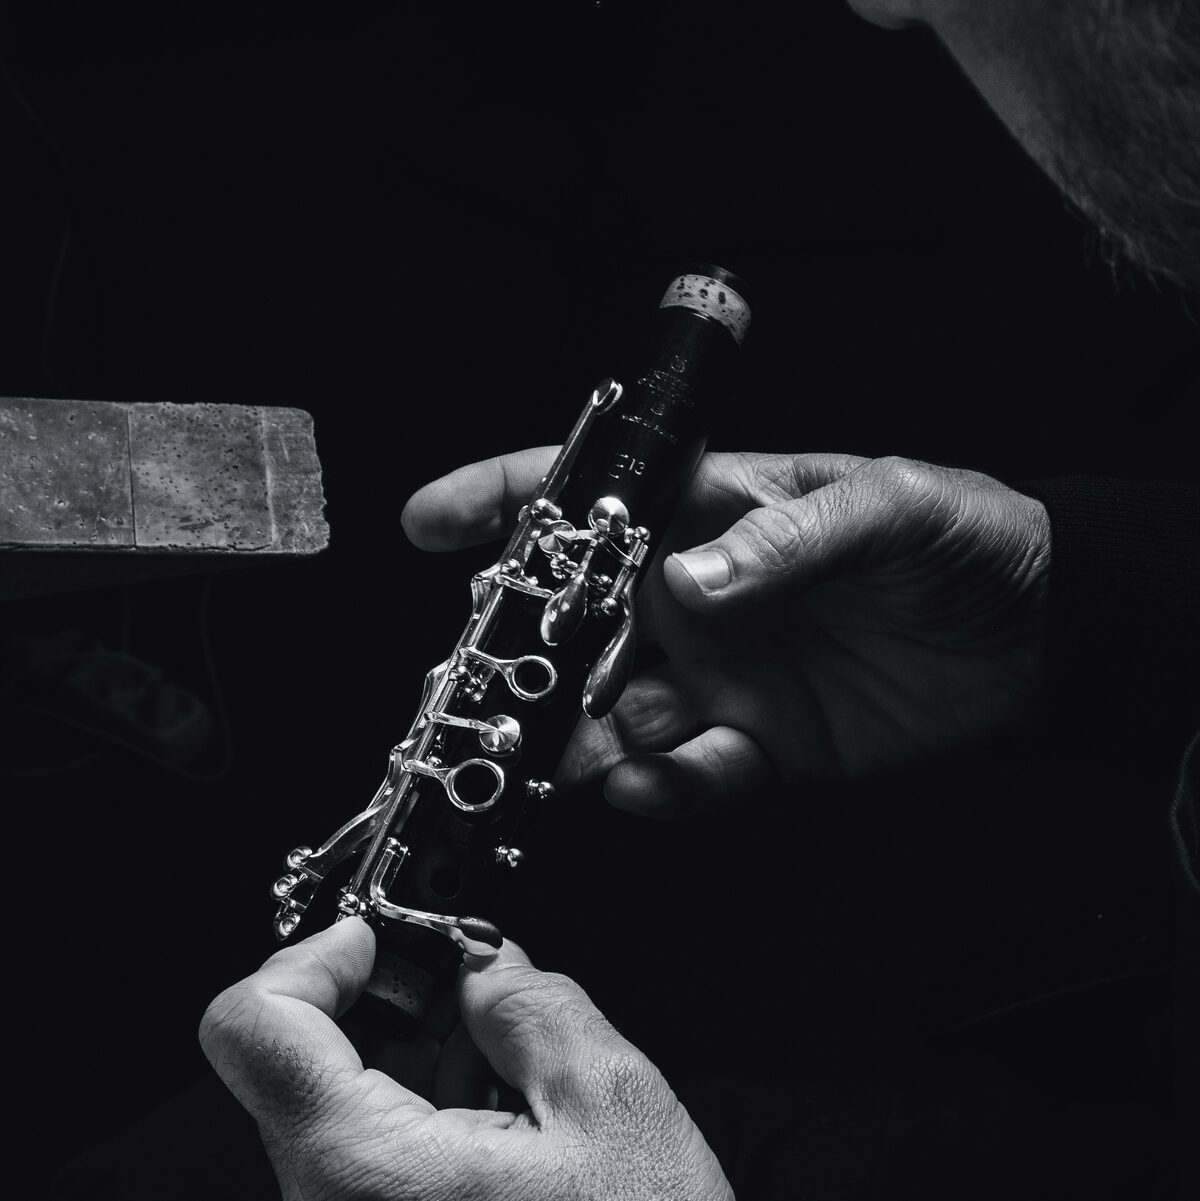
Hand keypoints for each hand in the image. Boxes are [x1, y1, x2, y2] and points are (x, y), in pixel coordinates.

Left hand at [199, 918, 732, 1200]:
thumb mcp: (611, 1105)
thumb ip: (532, 1006)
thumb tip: (480, 963)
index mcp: (364, 1175)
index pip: (253, 1028)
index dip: (314, 958)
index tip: (378, 941)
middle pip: (298, 1059)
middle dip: (389, 1007)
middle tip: (473, 998)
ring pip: (336, 1105)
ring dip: (416, 1060)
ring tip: (508, 1078)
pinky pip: (366, 1155)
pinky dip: (423, 1113)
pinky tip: (500, 1125)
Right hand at [401, 449, 1050, 814]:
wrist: (1037, 636)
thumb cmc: (958, 538)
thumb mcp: (882, 511)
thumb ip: (783, 542)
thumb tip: (684, 584)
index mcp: (710, 513)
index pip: (591, 498)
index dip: (504, 502)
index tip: (429, 524)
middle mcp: (695, 597)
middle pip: (576, 623)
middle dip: (518, 655)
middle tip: (473, 689)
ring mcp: (720, 675)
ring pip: (613, 712)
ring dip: (570, 738)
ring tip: (543, 760)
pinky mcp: (758, 745)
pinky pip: (689, 773)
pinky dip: (662, 786)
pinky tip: (648, 786)